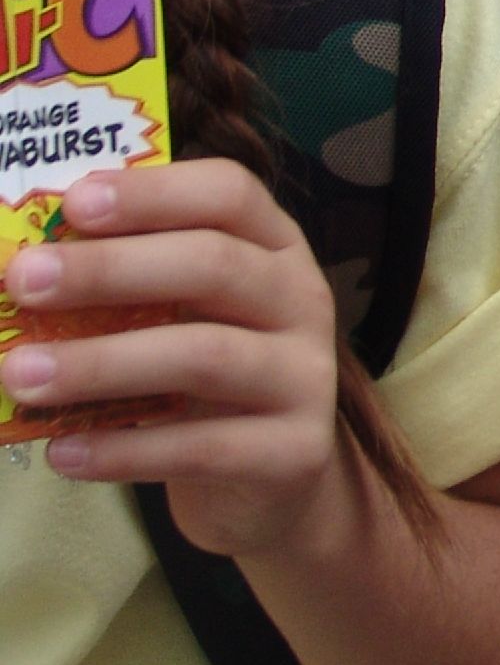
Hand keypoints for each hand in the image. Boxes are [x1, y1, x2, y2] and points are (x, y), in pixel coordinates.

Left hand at [0, 160, 357, 557]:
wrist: (270, 471)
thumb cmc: (200, 372)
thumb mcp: (179, 311)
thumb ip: (127, 283)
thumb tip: (24, 268)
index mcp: (274, 246)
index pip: (231, 195)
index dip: (155, 193)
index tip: (75, 204)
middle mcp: (302, 299)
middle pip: (215, 265)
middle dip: (110, 270)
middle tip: (24, 281)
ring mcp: (306, 376)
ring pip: (205, 355)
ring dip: (102, 364)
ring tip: (20, 376)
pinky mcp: (296, 450)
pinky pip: (203, 446)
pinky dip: (125, 450)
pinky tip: (62, 451)